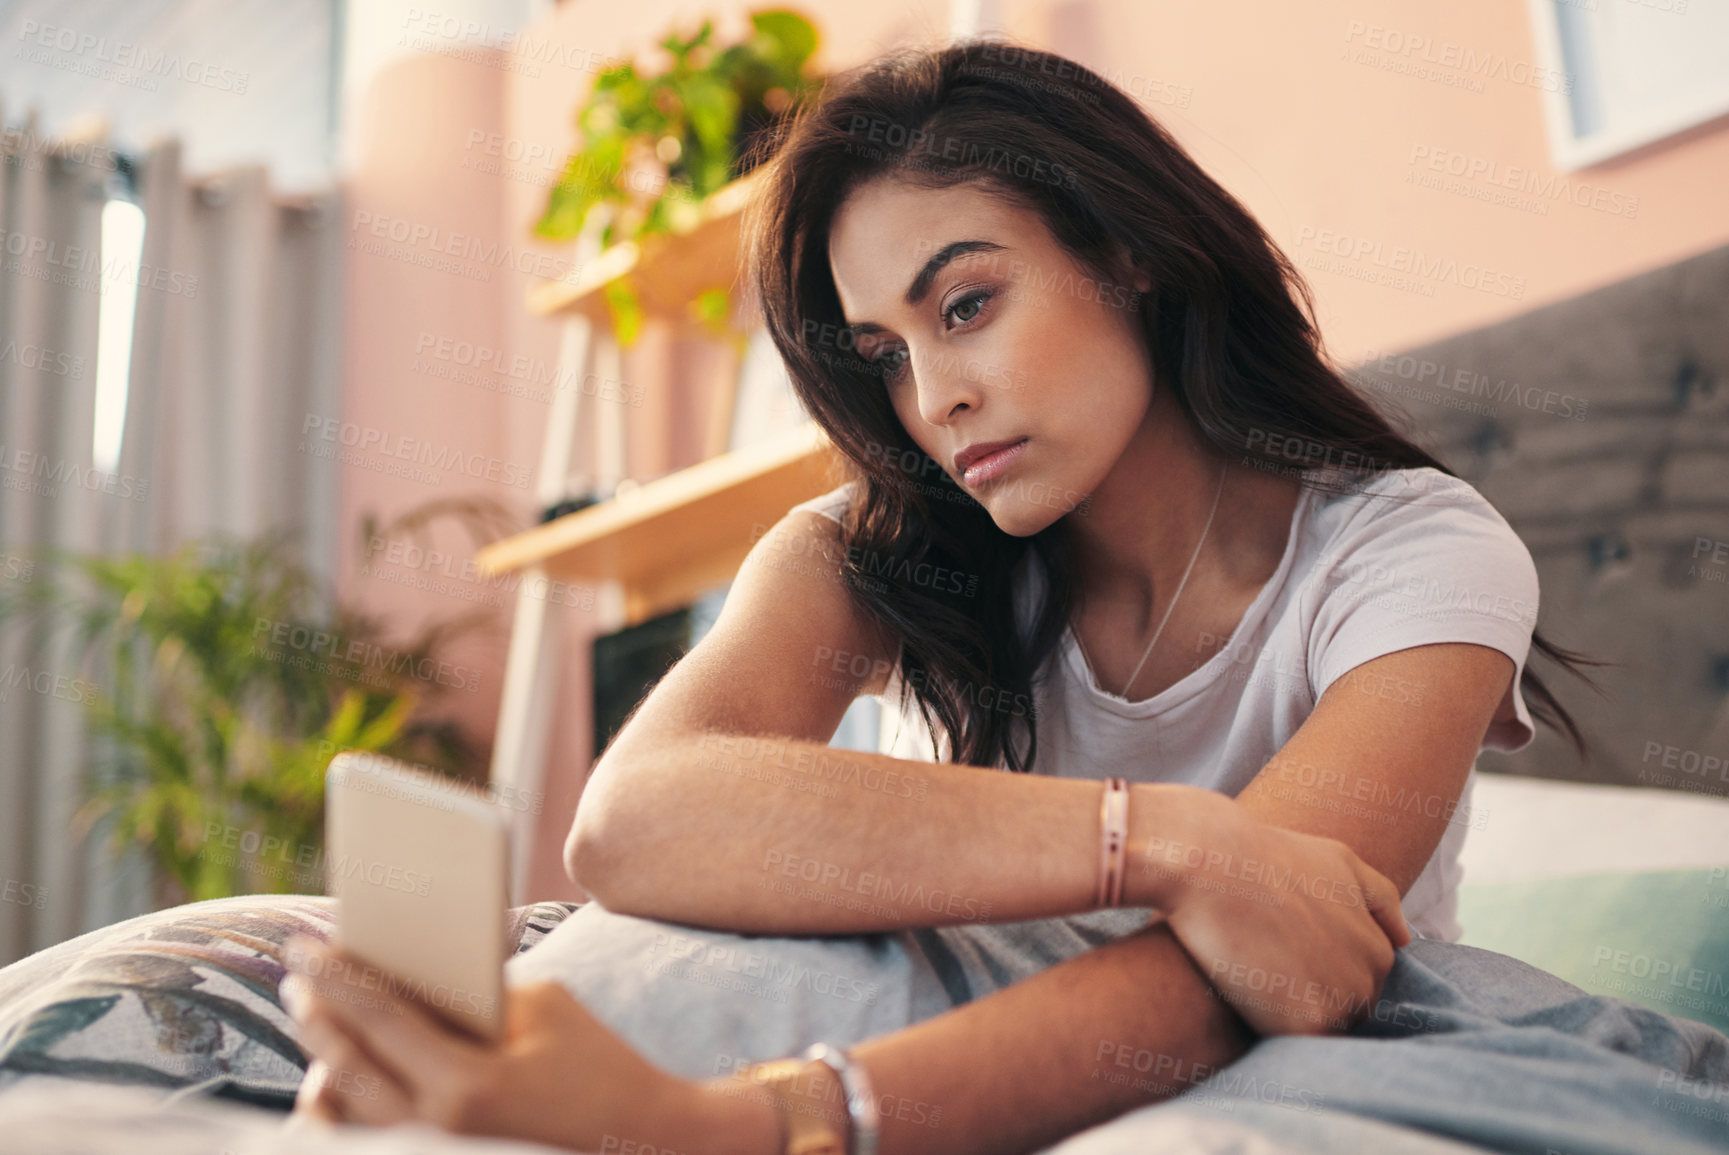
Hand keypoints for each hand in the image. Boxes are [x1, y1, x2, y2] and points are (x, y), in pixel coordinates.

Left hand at [279, 937, 775, 1151]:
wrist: (643, 1140)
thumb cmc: (599, 1064)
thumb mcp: (544, 1008)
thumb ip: (475, 993)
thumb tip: (413, 977)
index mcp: (466, 1085)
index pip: (378, 1018)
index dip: (336, 976)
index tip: (303, 945)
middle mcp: (439, 1133)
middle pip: (346, 1068)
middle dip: (316, 1017)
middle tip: (296, 978)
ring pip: (346, 1116)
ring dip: (324, 1064)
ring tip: (317, 1026)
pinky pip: (371, 1139)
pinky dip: (348, 1108)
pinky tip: (342, 1078)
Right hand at [1135, 787, 1410, 1035]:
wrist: (1214, 862)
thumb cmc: (1268, 856)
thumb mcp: (1337, 861)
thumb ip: (1379, 899)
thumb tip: (1405, 939)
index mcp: (1379, 951)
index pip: (1354, 988)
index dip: (1313, 974)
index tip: (1279, 951)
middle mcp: (1370, 979)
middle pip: (1340, 1014)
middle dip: (1307, 997)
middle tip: (1262, 961)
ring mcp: (1342, 1001)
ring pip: (1320, 1032)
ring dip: (1290, 1016)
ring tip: (1253, 975)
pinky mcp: (1308, 1022)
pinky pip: (1296, 1047)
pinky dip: (1271, 1030)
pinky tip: (1246, 997)